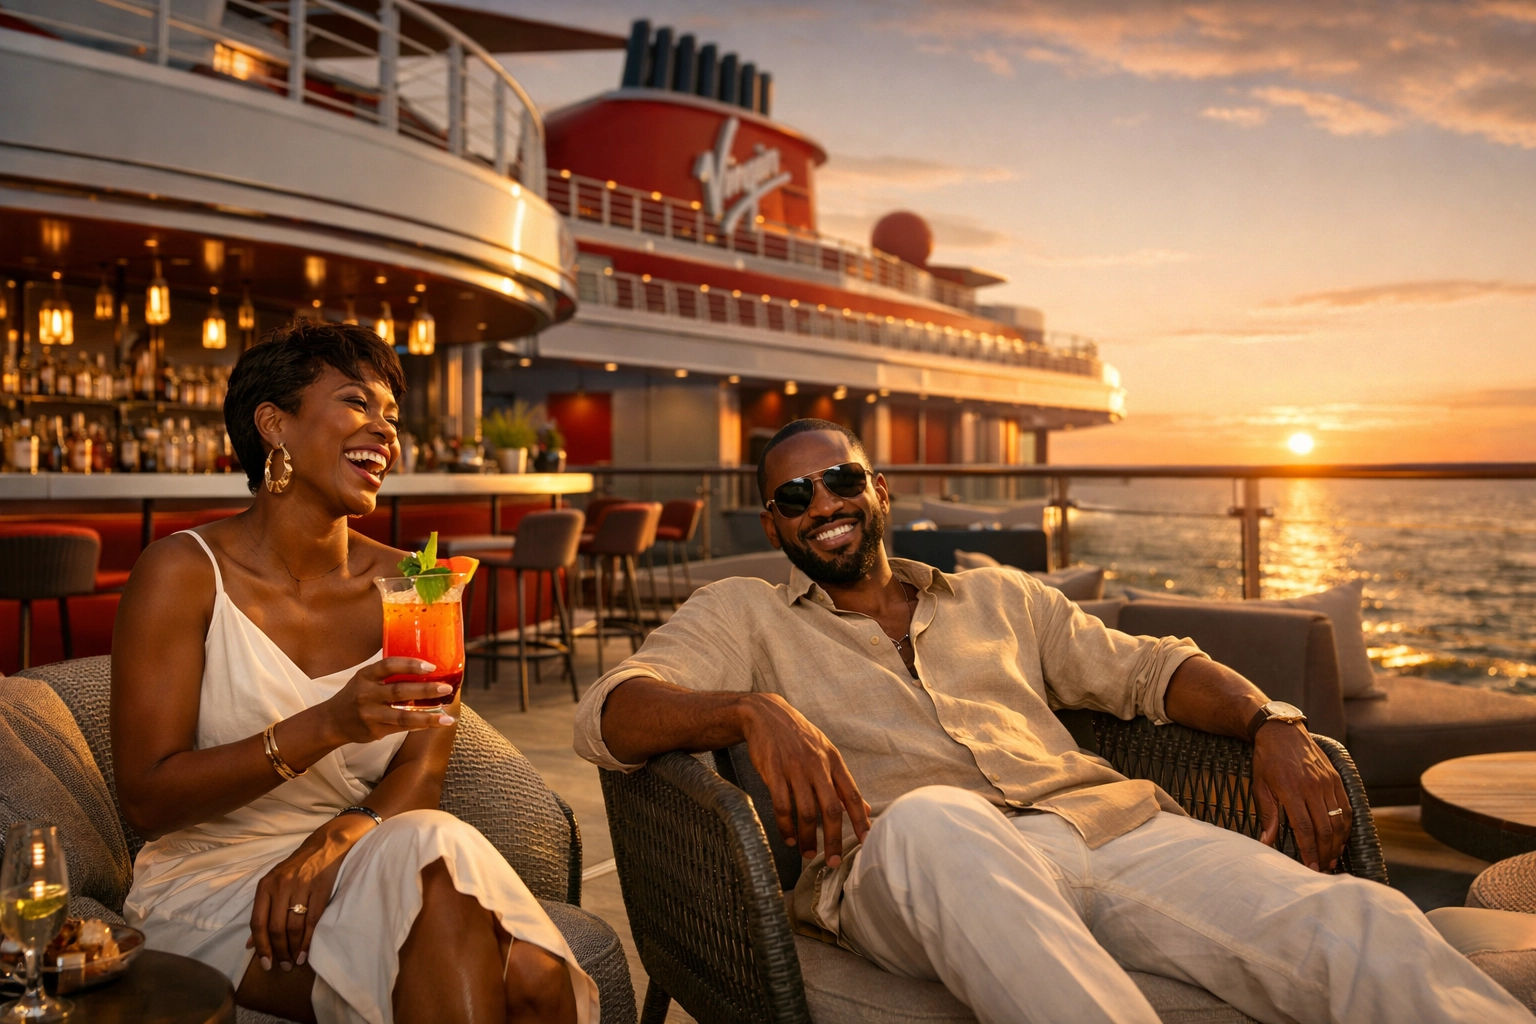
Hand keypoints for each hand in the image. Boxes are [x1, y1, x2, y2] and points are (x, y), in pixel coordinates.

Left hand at [246, 814, 373, 971]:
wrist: (326, 846)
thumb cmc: (297, 868)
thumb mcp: (274, 884)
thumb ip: (263, 912)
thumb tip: (249, 944)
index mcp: (265, 886)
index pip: (257, 922)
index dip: (261, 946)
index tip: (266, 964)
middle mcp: (280, 886)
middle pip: (275, 927)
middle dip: (279, 951)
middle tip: (283, 966)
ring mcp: (301, 886)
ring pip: (293, 926)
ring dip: (294, 949)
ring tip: (295, 961)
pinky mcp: (320, 888)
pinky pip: (312, 920)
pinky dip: (309, 940)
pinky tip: (307, 951)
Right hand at [322, 658, 457, 745]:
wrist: (332, 721)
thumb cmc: (356, 695)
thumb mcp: (365, 678)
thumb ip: (387, 673)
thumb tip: (425, 668)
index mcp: (365, 676)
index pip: (388, 666)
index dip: (410, 665)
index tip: (431, 667)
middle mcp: (366, 694)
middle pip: (399, 691)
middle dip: (425, 690)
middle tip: (446, 688)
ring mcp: (369, 714)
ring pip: (402, 716)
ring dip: (427, 717)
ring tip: (447, 717)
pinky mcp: (373, 731)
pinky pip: (401, 728)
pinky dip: (419, 726)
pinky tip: (434, 723)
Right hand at [739, 693, 870, 868]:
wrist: (766, 714)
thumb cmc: (799, 737)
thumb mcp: (826, 753)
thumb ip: (842, 783)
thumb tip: (865, 808)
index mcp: (833, 761)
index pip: (851, 795)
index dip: (860, 819)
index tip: (866, 841)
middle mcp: (817, 765)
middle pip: (831, 809)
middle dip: (834, 839)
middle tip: (833, 861)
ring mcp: (795, 769)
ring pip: (806, 812)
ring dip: (808, 838)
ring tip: (808, 854)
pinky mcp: (773, 772)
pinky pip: (782, 806)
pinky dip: (786, 827)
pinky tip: (789, 839)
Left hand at [1251, 721, 1351, 871]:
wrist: (1281, 731)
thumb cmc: (1267, 760)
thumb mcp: (1260, 786)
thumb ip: (1267, 815)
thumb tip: (1266, 842)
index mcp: (1291, 789)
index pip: (1304, 828)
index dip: (1309, 850)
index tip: (1310, 866)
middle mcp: (1313, 787)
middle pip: (1324, 828)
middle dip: (1324, 852)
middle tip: (1321, 868)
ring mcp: (1327, 782)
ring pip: (1339, 820)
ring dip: (1337, 843)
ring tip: (1332, 858)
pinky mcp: (1336, 779)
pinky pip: (1346, 807)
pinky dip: (1346, 826)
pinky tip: (1341, 839)